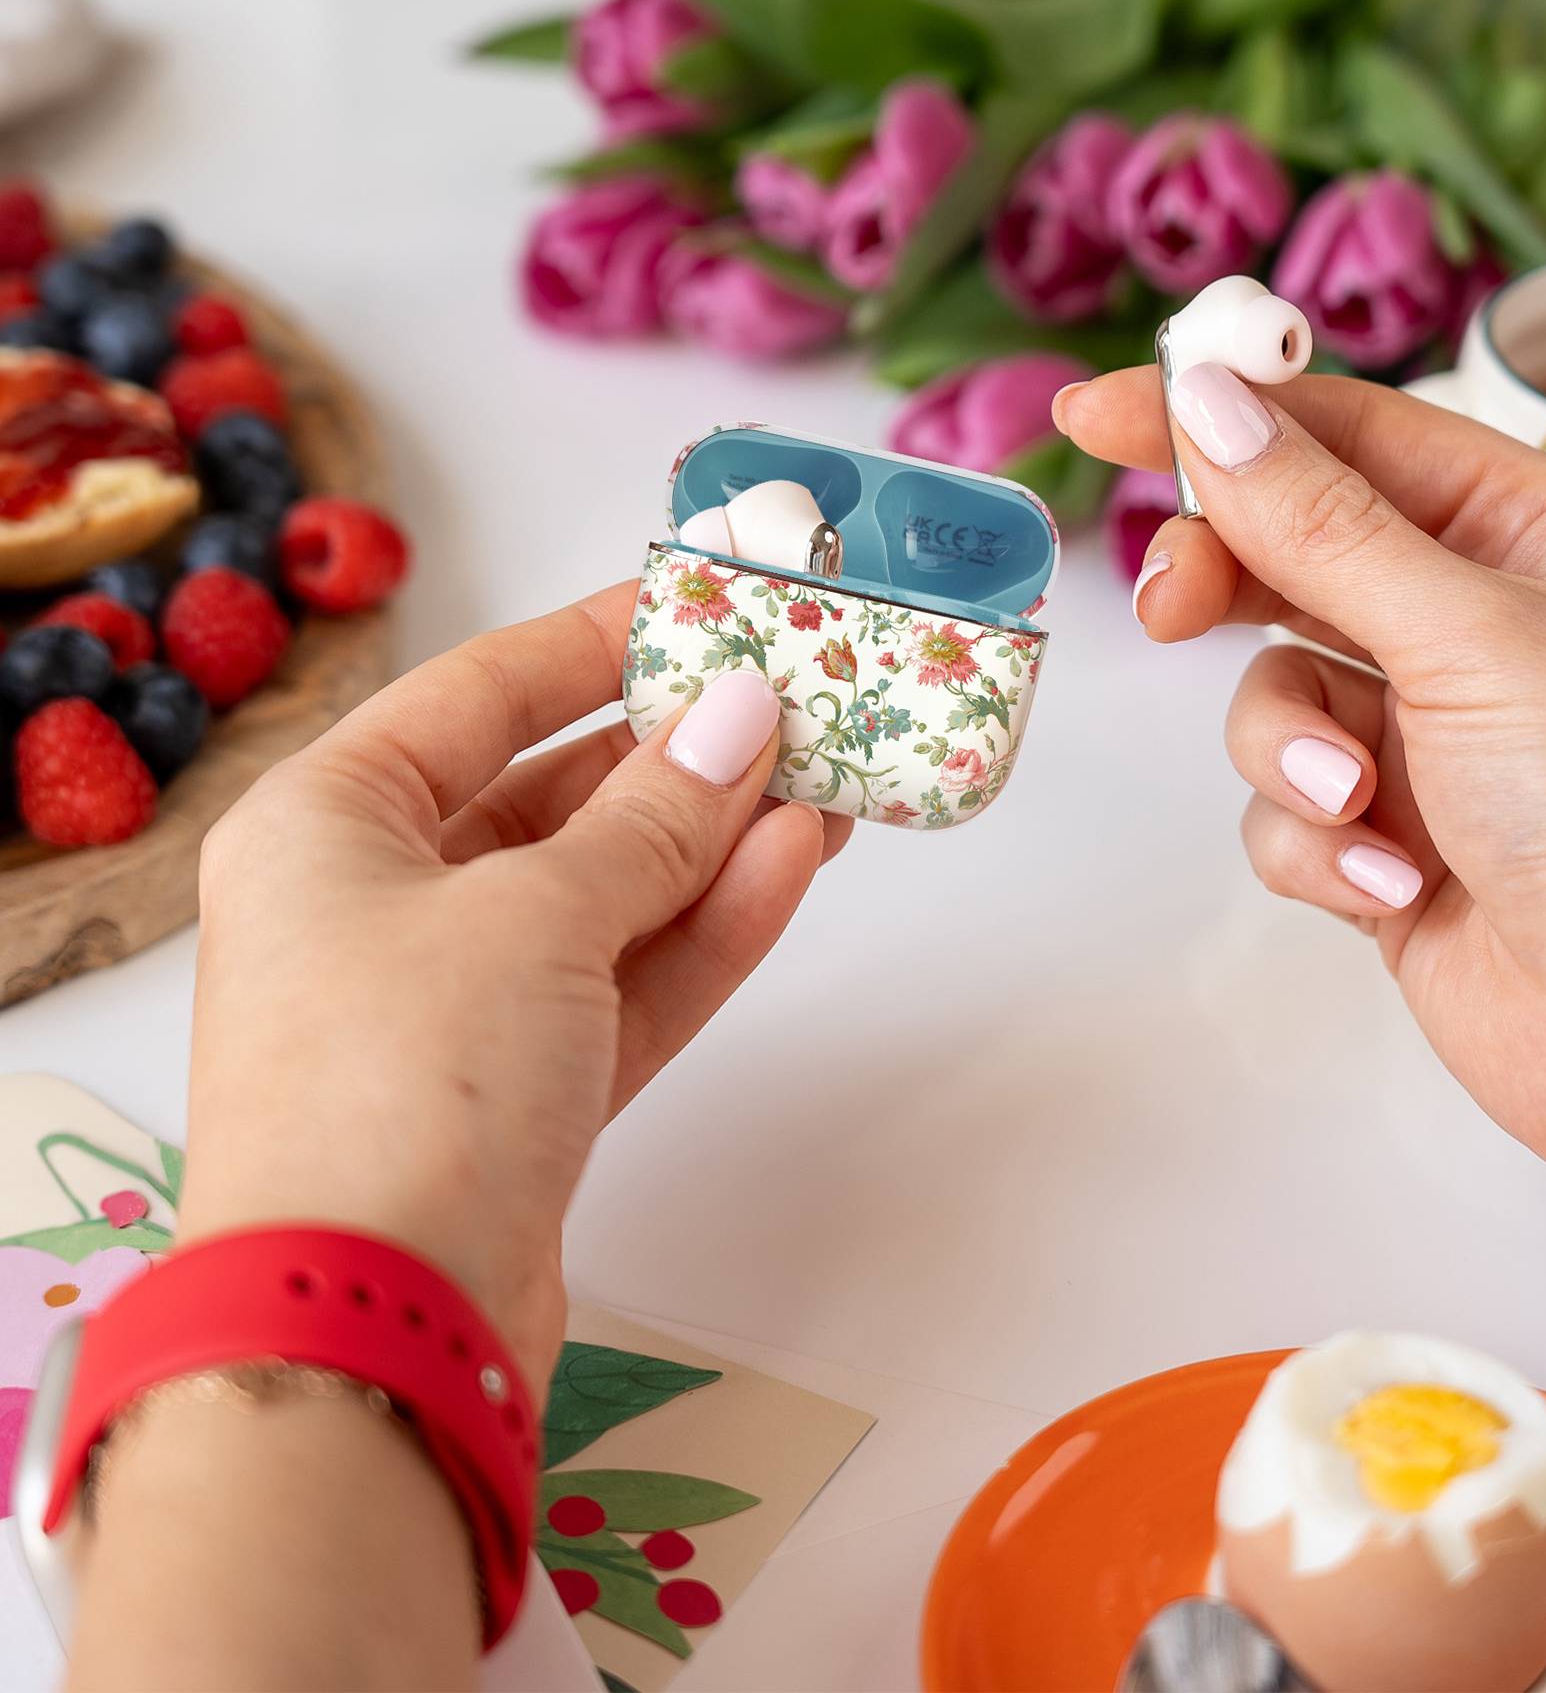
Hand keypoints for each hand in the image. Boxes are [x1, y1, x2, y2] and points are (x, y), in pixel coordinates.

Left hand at [175, 580, 846, 1389]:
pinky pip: (624, 982)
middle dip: (678, 752)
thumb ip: (655, 813)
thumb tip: (743, 712)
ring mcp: (453, 1007)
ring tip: (829, 776)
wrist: (372, 1334)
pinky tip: (793, 863)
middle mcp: (376, 906)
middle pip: (551, 796)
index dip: (598, 639)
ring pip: (605, 894)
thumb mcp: (538, 912)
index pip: (481, 693)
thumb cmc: (408, 1080)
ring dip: (714, 839)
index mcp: (327, 825)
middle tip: (796, 698)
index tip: (702, 600)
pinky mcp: (520, 1094)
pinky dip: (704, 929)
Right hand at [1056, 363, 1545, 1187]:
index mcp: (1524, 532)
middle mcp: (1475, 622)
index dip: (1219, 414)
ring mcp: (1429, 738)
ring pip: (1273, 694)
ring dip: (1294, 753)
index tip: (1096, 412)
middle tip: (1166, 607)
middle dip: (1226, 588)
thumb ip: (1320, 523)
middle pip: (1289, 554)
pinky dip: (1323, 848)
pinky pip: (1288, 809)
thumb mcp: (1468, 634)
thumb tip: (1209, 400)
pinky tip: (1396, 890)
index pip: (1343, 435)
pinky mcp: (1392, 843)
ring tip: (1360, 807)